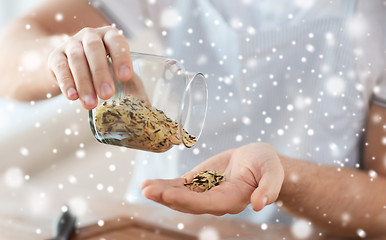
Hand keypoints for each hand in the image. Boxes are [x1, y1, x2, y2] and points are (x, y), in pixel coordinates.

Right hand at [48, 26, 132, 109]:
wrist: (73, 66)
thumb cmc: (102, 68)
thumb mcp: (114, 68)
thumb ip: (122, 78)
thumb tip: (134, 105)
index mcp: (109, 35)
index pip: (116, 41)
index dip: (121, 58)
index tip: (125, 77)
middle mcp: (90, 35)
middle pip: (94, 49)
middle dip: (101, 73)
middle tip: (107, 94)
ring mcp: (71, 43)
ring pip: (77, 60)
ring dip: (84, 83)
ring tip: (90, 103)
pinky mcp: (56, 55)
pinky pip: (60, 68)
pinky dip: (66, 83)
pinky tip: (72, 97)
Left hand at [141, 142, 283, 215]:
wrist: (258, 160)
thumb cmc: (268, 166)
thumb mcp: (273, 173)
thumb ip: (268, 188)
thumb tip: (260, 204)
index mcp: (232, 199)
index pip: (208, 203)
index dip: (188, 200)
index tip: (169, 194)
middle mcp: (216, 200)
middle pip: (189, 203)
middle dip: (168, 197)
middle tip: (148, 190)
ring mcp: (205, 191)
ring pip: (181, 196)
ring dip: (162, 192)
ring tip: (144, 187)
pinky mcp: (199, 181)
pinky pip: (180, 185)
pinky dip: (164, 184)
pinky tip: (149, 183)